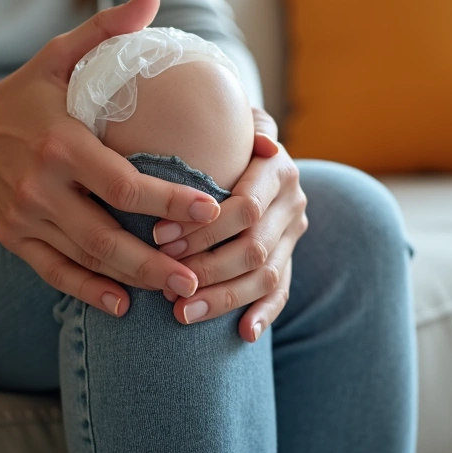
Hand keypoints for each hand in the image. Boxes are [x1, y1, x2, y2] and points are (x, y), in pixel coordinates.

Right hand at [0, 0, 222, 316]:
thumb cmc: (19, 95)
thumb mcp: (57, 56)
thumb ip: (107, 30)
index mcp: (60, 142)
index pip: (123, 183)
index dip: (168, 201)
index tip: (210, 209)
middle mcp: (40, 186)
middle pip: (106, 235)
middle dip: (156, 260)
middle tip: (199, 275)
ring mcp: (25, 218)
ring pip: (85, 260)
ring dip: (132, 280)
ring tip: (178, 293)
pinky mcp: (15, 239)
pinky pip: (54, 274)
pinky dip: (88, 293)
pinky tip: (123, 304)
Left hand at [152, 108, 307, 342]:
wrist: (255, 151)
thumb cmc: (225, 134)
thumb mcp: (232, 118)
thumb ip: (236, 120)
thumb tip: (261, 139)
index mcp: (278, 167)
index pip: (245, 205)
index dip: (202, 226)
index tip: (158, 238)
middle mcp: (292, 202)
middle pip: (252, 245)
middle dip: (205, 265)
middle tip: (165, 281)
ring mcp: (293, 235)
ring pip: (264, 275)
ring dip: (223, 298)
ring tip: (181, 313)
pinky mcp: (290, 259)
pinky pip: (282, 292)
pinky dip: (264, 313)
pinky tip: (243, 334)